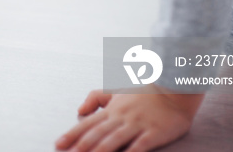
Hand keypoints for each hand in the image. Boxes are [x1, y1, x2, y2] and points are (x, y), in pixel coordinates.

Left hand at [55, 85, 204, 151]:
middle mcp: (120, 117)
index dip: (72, 134)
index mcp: (111, 109)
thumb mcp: (116, 89)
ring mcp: (137, 124)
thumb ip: (96, 98)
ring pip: (114, 140)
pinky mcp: (154, 132)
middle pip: (97, 134)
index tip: (59, 144)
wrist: (173, 87)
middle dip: (82, 146)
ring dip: (100, 151)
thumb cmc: (144, 91)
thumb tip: (80, 109)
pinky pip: (140, 145)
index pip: (87, 124)